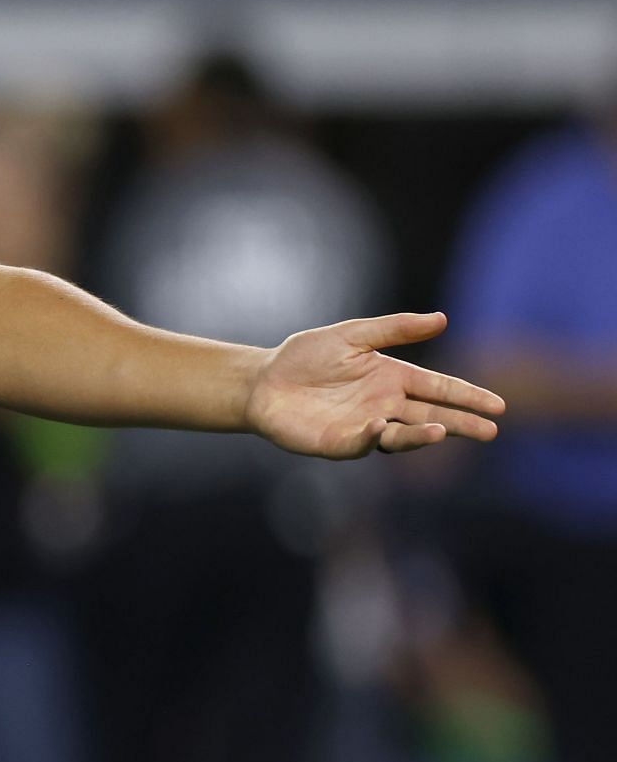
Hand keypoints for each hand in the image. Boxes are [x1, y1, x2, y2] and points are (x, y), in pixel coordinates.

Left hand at [245, 312, 505, 459]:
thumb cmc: (305, 356)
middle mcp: (385, 405)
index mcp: (392, 378)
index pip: (438, 387)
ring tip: (442, 430)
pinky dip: (373, 437)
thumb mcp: (352, 335)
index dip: (466, 395)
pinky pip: (362, 442)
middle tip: (491, 431)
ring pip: (402, 434)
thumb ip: (395, 329)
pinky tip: (380, 426)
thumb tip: (442, 318)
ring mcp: (365, 427)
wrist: (263, 381)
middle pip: (431, 416)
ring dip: (422, 434)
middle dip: (461, 423)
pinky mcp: (340, 442)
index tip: (497, 405)